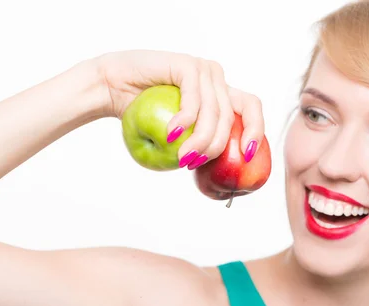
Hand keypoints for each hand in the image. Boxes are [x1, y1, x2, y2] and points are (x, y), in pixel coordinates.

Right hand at [95, 50, 265, 167]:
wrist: (111, 88)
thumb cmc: (142, 116)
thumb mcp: (177, 137)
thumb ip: (199, 147)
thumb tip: (222, 177)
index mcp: (221, 93)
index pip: (252, 108)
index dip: (257, 130)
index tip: (249, 154)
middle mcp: (217, 80)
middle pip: (232, 117)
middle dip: (216, 147)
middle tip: (194, 164)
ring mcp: (203, 70)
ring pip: (214, 113)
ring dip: (199, 140)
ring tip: (182, 158)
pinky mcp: (187, 65)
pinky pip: (194, 100)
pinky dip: (185, 121)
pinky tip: (171, 135)